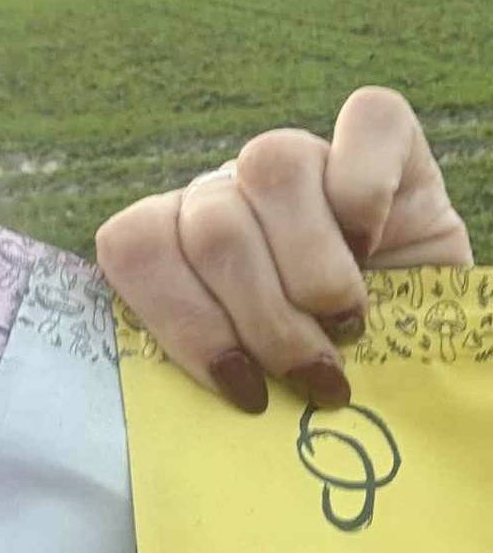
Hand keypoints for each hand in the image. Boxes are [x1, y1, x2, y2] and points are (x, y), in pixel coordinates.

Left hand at [95, 87, 472, 414]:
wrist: (420, 347)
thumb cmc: (324, 377)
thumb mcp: (254, 385)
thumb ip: (203, 379)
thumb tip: (173, 432)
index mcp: (171, 244)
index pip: (133, 247)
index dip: (184, 322)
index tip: (242, 387)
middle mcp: (224, 192)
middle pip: (210, 225)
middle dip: (265, 318)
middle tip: (311, 373)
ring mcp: (297, 158)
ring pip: (270, 166)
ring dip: (313, 268)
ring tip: (347, 327)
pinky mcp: (381, 137)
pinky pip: (366, 120)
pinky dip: (368, 188)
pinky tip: (377, 244)